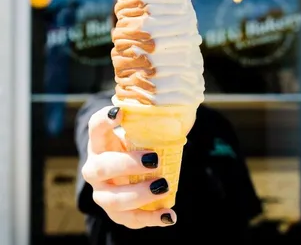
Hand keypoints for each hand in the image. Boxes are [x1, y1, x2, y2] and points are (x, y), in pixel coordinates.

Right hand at [82, 106, 176, 228]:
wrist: (122, 172)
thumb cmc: (131, 147)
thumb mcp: (135, 133)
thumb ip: (146, 125)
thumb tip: (174, 114)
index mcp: (100, 143)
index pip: (95, 128)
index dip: (104, 120)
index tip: (119, 113)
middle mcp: (95, 168)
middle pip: (102, 167)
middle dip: (128, 165)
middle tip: (154, 160)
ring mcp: (102, 193)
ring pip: (113, 199)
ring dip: (139, 194)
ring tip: (164, 186)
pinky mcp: (115, 212)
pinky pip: (130, 219)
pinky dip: (150, 219)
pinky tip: (169, 215)